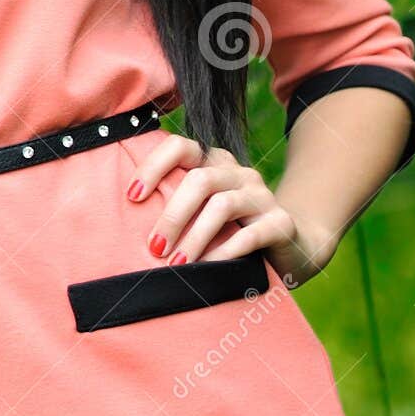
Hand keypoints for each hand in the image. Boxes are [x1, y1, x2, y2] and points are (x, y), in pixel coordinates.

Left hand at [125, 131, 335, 288]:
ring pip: (222, 205)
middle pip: (200, 179)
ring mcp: (262, 195)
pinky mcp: (281, 223)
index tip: (131, 196)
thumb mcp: (200, 213)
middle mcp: (238, 172)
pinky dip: (225, 251)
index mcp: (213, 162)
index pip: (180, 147)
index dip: (153, 166)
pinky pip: (250, 234)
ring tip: (176, 265)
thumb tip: (123, 222)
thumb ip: (174, 206)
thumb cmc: (229, 231)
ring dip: (195, 237)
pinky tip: (209, 268)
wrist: (290, 248)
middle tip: (154, 247)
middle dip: (172, 215)